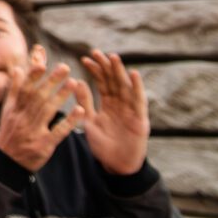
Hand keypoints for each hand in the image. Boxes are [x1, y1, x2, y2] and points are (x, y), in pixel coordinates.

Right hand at [0, 63, 85, 172]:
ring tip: (74, 83)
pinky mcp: (44, 145)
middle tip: (65, 68)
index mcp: (14, 110)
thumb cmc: (9, 133)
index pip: (24, 90)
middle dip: (51, 81)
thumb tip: (18, 69)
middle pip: (38, 97)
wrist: (6, 163)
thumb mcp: (7, 111)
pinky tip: (78, 111)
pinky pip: (58, 132)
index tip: (42, 64)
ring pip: (47, 111)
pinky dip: (68, 121)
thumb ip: (15, 90)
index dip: (32, 77)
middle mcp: (23, 118)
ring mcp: (33, 132)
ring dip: (61, 96)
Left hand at [77, 50, 149, 175]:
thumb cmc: (103, 145)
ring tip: (114, 57)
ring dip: (120, 72)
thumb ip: (84, 103)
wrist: (117, 165)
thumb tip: (77, 81)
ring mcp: (131, 110)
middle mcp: (120, 104)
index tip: (84, 58)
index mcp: (108, 104)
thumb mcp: (89, 121)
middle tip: (96, 52)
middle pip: (113, 81)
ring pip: (125, 87)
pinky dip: (137, 88)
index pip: (101, 83)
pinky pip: (139, 100)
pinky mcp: (140, 118)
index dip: (95, 70)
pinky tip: (133, 74)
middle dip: (106, 66)